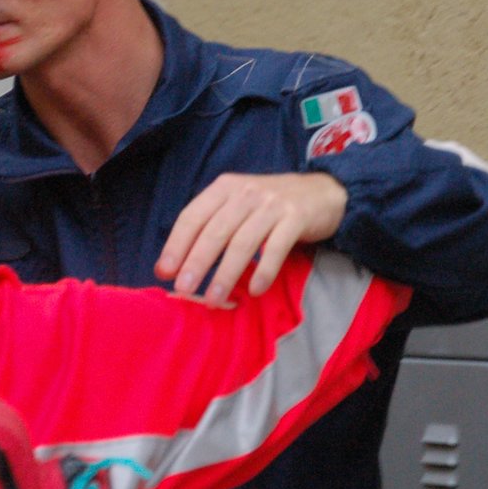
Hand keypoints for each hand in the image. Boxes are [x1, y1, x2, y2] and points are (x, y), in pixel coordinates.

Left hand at [156, 172, 347, 306]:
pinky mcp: (296, 218)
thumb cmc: (270, 205)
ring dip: (226, 274)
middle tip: (183, 290)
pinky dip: (264, 271)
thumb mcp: (237, 205)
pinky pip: (276, 248)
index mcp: (224, 188)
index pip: (192, 216)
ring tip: (214, 300)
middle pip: (215, 231)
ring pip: (243, 242)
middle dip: (197, 262)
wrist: (322, 192)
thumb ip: (210, 228)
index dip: (177, 245)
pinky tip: (254, 290)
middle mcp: (246, 193)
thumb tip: (172, 265)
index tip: (164, 272)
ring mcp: (272, 204)